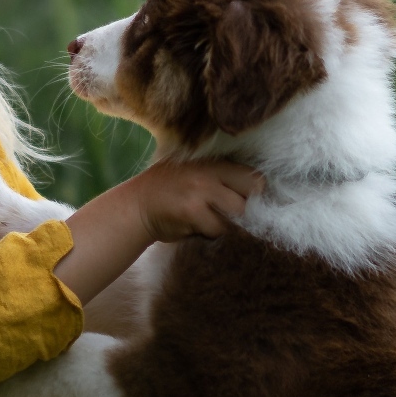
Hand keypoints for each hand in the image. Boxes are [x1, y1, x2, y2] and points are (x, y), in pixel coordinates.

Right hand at [129, 158, 263, 241]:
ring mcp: (201, 190)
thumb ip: (222, 178)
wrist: (136, 205)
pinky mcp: (192, 210)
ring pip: (238, 215)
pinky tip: (197, 228)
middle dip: (247, 210)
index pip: (255, 177)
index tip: (248, 204)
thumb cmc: (170, 191)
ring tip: (212, 222)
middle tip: (233, 218)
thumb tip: (259, 194)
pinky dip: (211, 234)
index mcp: (214, 162)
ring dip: (230, 225)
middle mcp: (210, 172)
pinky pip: (217, 229)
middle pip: (252, 194)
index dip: (256, 194)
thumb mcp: (195, 173)